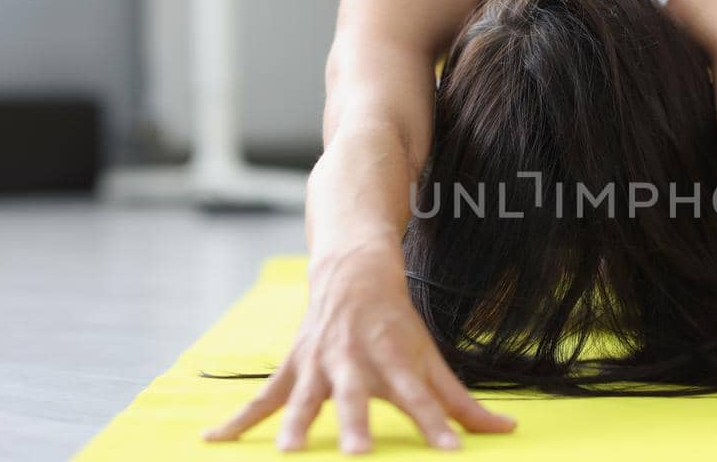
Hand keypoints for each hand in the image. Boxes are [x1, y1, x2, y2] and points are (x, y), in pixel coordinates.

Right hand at [202, 252, 515, 452]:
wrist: (352, 272)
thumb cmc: (397, 326)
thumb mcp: (431, 359)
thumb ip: (462, 403)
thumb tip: (507, 433)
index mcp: (394, 361)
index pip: (421, 399)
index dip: (437, 425)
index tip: (452, 450)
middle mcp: (355, 363)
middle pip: (355, 398)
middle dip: (353, 425)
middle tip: (357, 454)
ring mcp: (319, 364)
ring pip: (303, 398)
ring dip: (294, 424)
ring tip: (287, 453)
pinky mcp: (293, 368)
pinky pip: (261, 398)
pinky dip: (235, 421)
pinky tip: (209, 442)